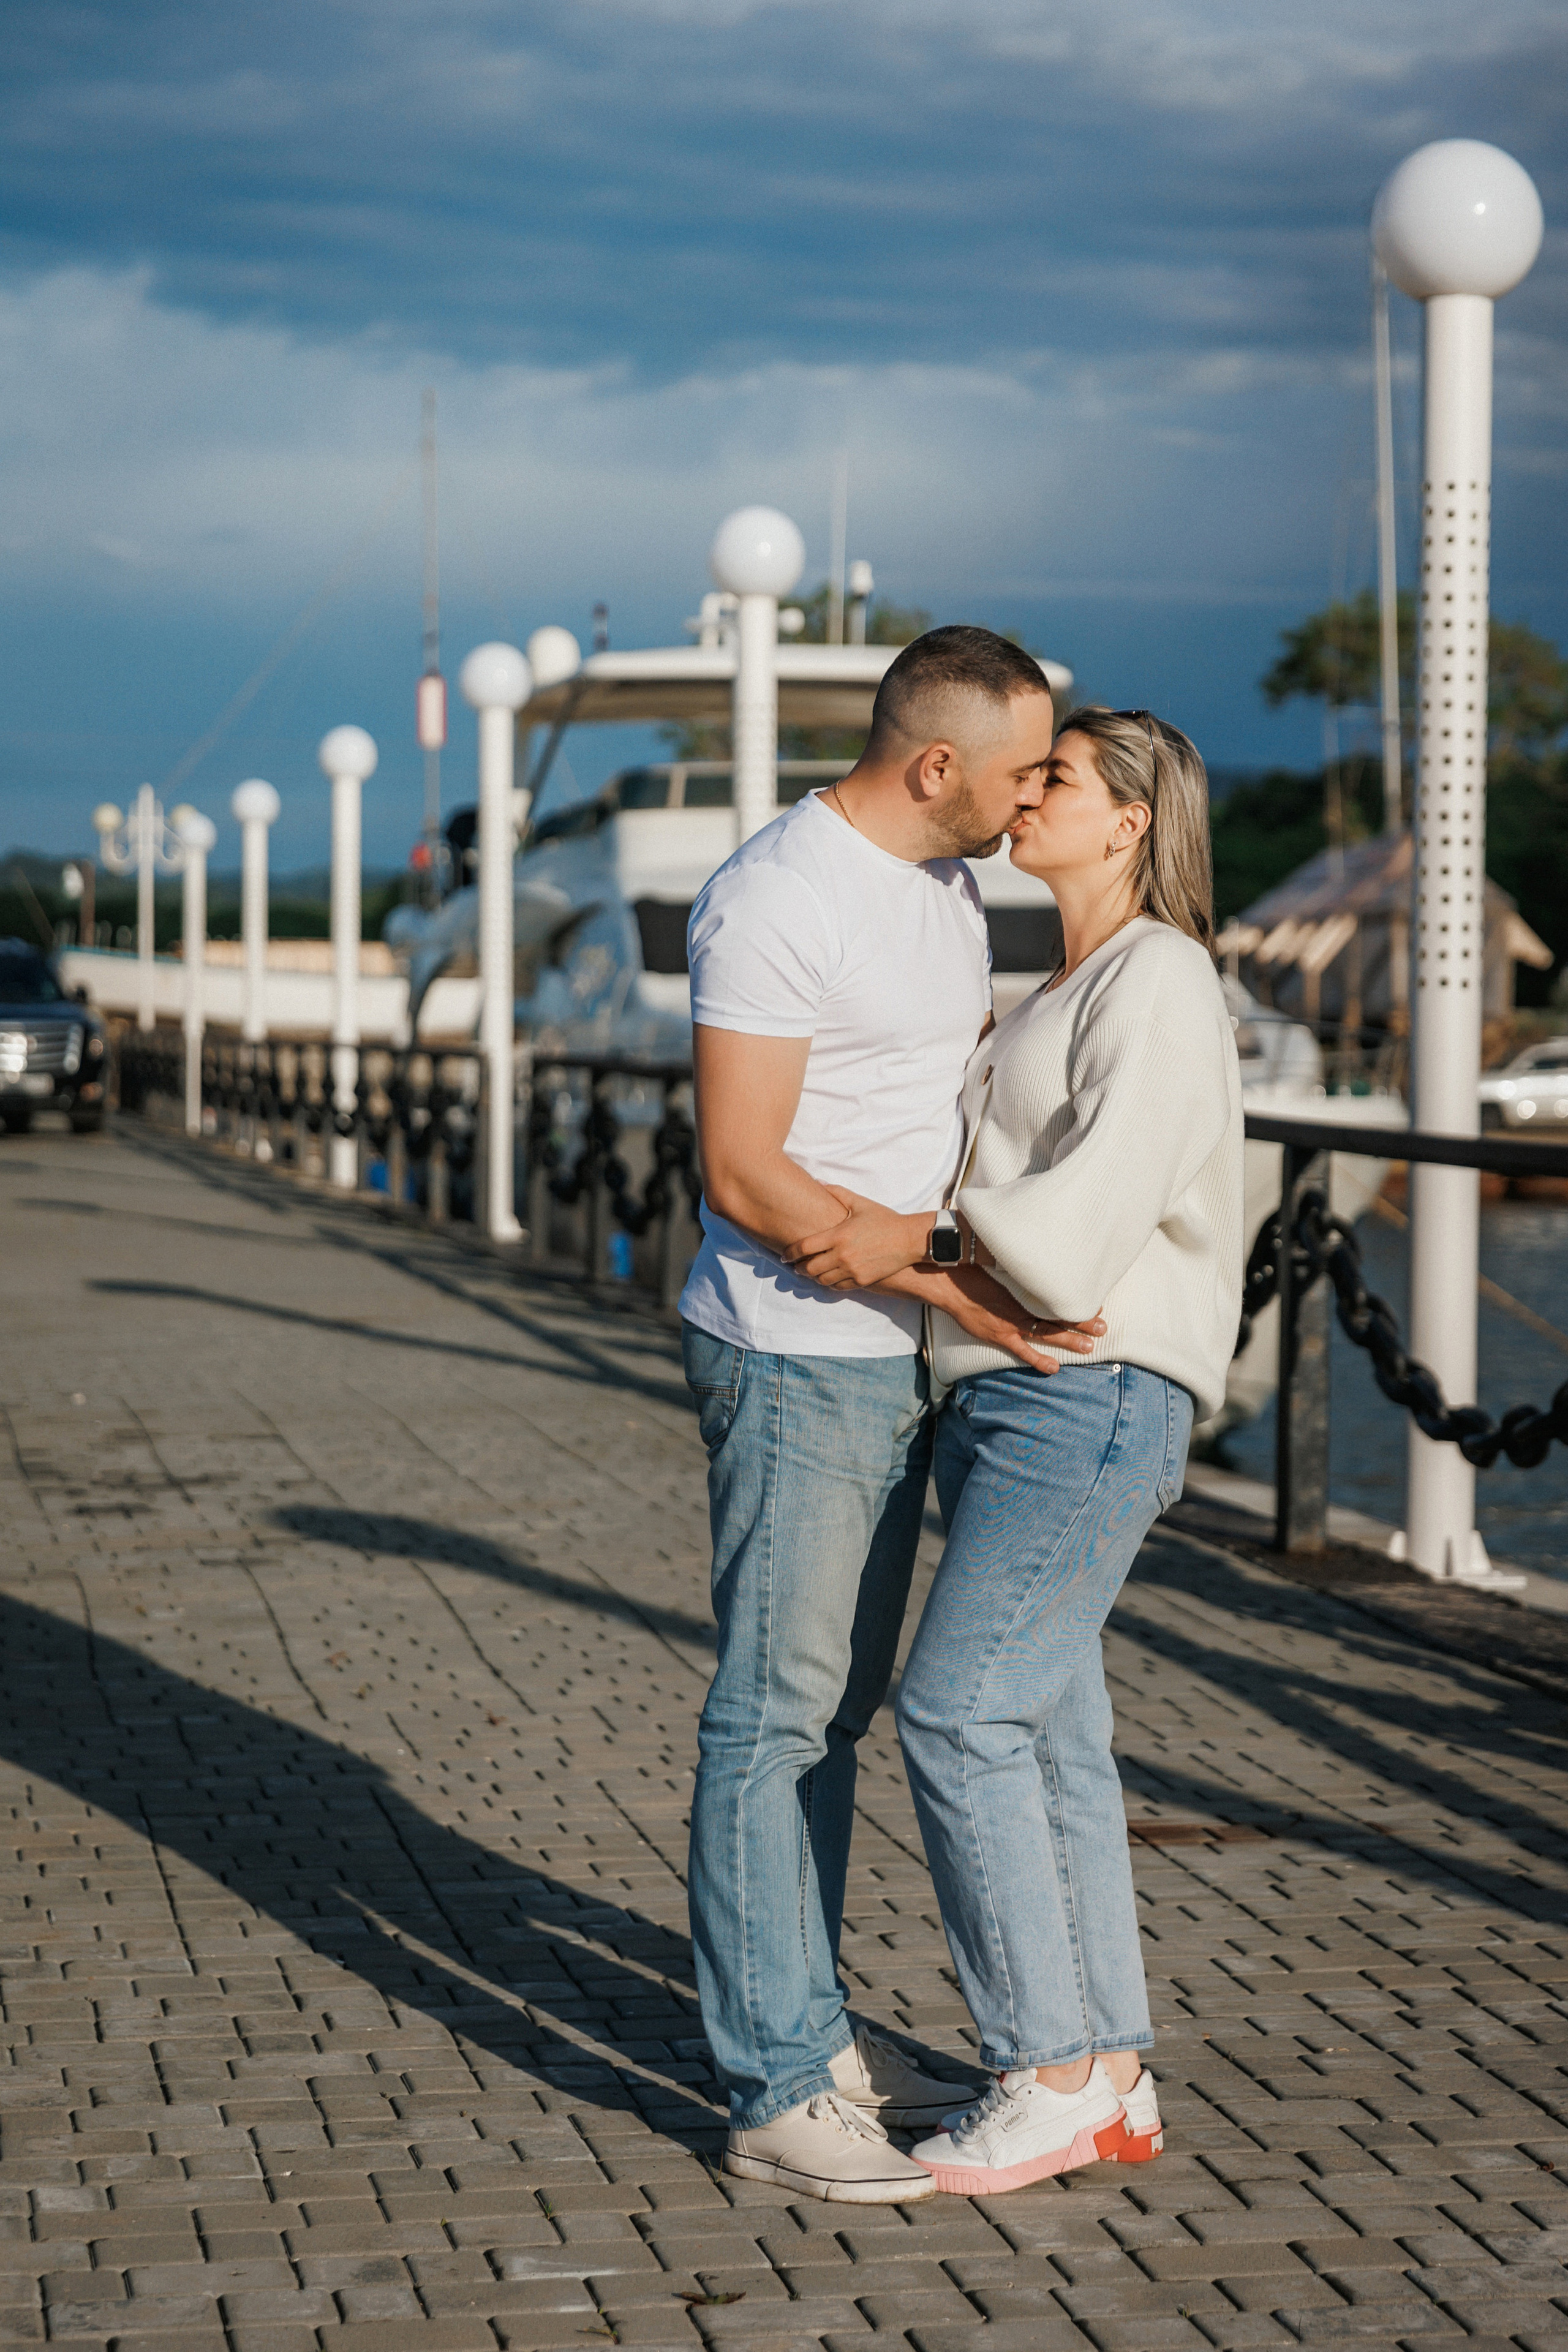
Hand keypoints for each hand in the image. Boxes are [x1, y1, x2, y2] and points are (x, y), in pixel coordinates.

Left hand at [781, 1188, 930, 1290]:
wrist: (909, 1239)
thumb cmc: (884, 1219)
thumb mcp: (860, 1203)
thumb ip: (836, 1193)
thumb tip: (817, 1182)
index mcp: (838, 1235)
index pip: (804, 1247)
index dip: (790, 1253)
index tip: (784, 1256)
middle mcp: (843, 1255)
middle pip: (809, 1267)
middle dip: (799, 1267)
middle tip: (796, 1265)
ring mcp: (852, 1269)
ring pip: (822, 1280)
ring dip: (813, 1277)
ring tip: (810, 1272)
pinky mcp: (862, 1280)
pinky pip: (838, 1287)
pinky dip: (829, 1284)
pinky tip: (828, 1278)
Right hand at [933, 1269, 1105, 1372]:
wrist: (945, 1281)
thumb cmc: (970, 1264)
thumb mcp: (997, 1256)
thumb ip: (1016, 1257)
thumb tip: (1033, 1242)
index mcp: (1022, 1287)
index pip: (1056, 1297)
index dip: (1076, 1302)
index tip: (1096, 1301)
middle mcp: (1020, 1306)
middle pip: (1056, 1315)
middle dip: (1081, 1322)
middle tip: (1102, 1327)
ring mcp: (1009, 1323)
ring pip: (1045, 1333)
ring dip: (1068, 1340)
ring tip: (1090, 1346)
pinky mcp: (998, 1335)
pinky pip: (1022, 1350)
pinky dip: (1038, 1359)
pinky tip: (1054, 1368)